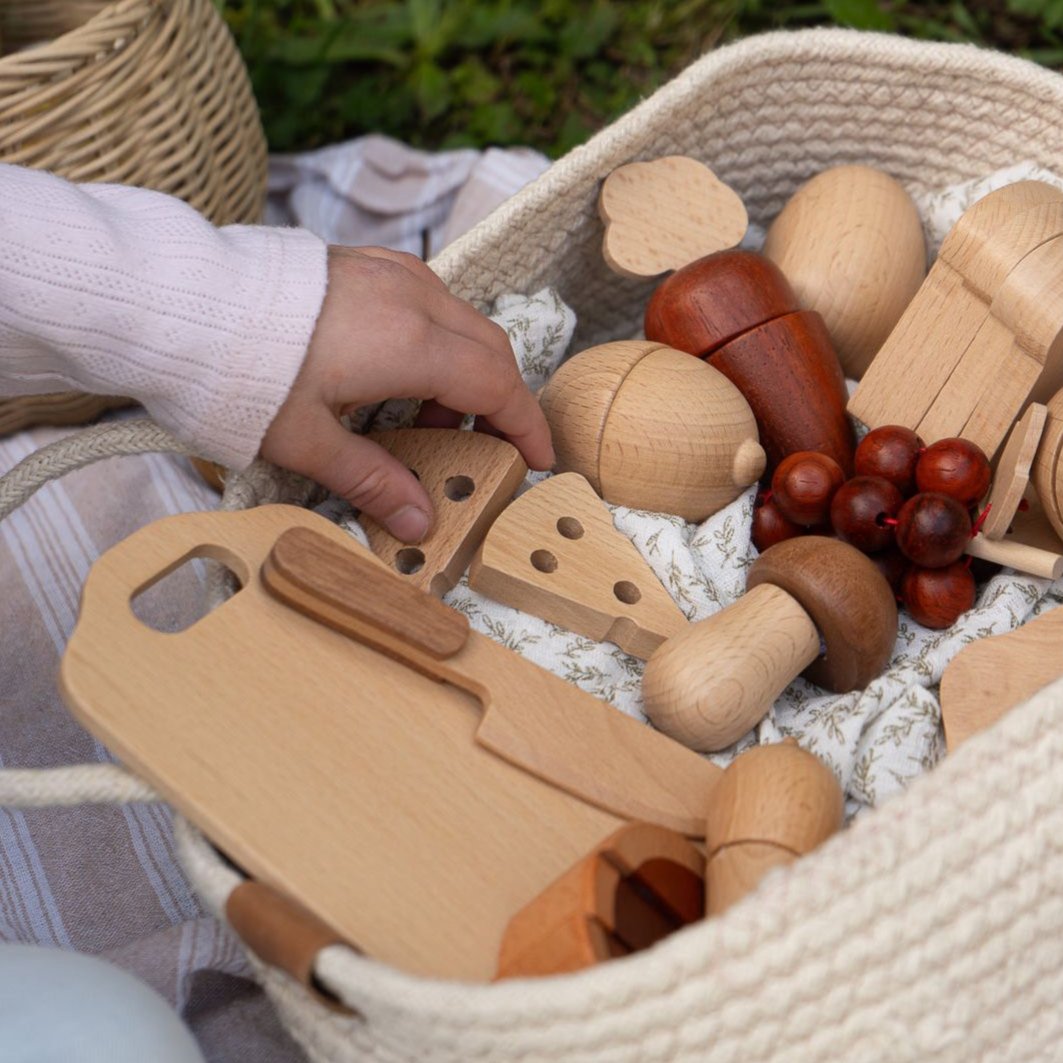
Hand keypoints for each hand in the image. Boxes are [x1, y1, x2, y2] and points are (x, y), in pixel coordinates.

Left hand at [261, 246, 553, 541]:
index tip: (537, 459)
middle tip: (480, 449)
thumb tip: (420, 521)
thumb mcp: (307, 442)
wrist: (181, 301)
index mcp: (409, 343)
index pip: (497, 386)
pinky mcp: (368, 263)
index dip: (525, 426)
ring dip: (465, 372)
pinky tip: (401, 373)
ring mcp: (391, 272)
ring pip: (463, 323)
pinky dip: (438, 341)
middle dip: (498, 403)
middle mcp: (413, 298)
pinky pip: (430, 301)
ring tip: (424, 419)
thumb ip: (372, 481)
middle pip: (490, 351)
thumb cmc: (239, 372)